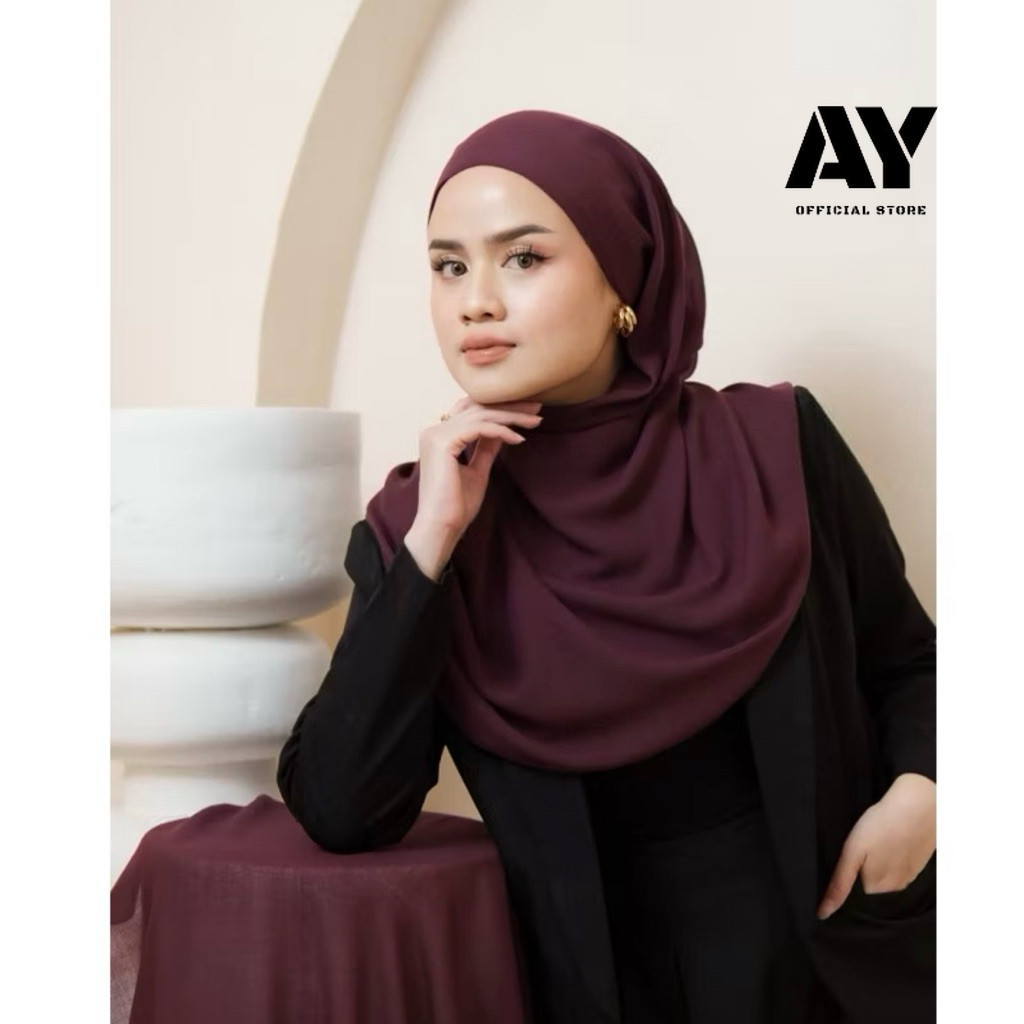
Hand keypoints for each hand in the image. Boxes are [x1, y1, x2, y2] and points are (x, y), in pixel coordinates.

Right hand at [413, 396, 542, 541]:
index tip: (527, 412)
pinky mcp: (443, 442)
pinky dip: (502, 431)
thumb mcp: (477, 470)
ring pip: (481, 415)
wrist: (442, 527)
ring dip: (511, 416)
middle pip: (478, 407)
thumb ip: (485, 447)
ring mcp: (436, 434)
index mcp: (439, 436)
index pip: (472, 411)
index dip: (500, 408)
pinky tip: (519, 439)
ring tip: (535, 421)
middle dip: (510, 406)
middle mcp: (434, 430)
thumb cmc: (456, 505)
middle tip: (537, 407)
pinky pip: (480, 428)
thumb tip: (501, 430)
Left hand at [817, 772, 935, 919]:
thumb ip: (840, 882)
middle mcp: (894, 887)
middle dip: (864, 865)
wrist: (919, 805)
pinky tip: (894, 838)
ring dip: (880, 860)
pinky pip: (899, 865)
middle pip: (868, 881)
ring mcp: (909, 876)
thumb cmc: (882, 824)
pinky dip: (894, 855)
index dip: (849, 869)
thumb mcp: (852, 851)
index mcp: (876, 886)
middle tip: (866, 842)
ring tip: (881, 838)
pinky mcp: (918, 864)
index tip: (853, 855)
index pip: (852, 888)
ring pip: (884, 873)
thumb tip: (824, 913)